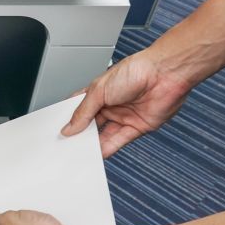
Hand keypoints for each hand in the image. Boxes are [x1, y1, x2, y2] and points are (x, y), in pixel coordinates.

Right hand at [61, 52, 192, 157]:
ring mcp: (124, 116)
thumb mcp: (98, 91)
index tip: (60, 131)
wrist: (165, 73)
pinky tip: (97, 153)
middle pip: (91, 125)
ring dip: (92, 144)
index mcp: (98, 92)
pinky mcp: (137, 127)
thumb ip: (83, 112)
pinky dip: (108, 149)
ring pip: (104, 135)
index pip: (79, 109)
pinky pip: (119, 141)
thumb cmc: (135, 70)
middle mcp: (111, 105)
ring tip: (80, 152)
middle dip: (80, 135)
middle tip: (68, 144)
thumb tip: (69, 128)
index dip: (69, 120)